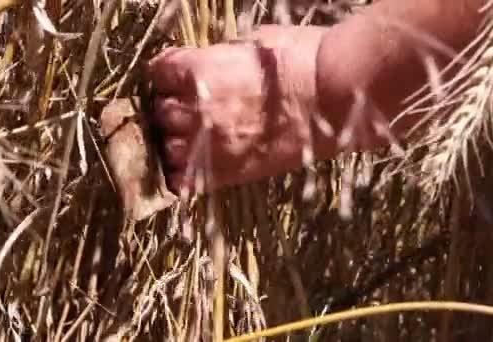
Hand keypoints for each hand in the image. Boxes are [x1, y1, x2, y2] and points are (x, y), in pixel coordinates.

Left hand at [148, 25, 328, 193]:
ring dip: (177, 141)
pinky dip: (185, 177)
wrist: (334, 97)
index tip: (176, 77)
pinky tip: (194, 168)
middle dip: (172, 107)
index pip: (159, 73)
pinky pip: (187, 183)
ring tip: (195, 137)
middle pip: (160, 112)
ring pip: (168, 148)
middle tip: (191, 106)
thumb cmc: (302, 60)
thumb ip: (222, 55)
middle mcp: (194, 110)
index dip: (168, 74)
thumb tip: (215, 61)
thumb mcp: (255, 41)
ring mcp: (210, 145)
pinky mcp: (228, 173)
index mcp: (197, 71)